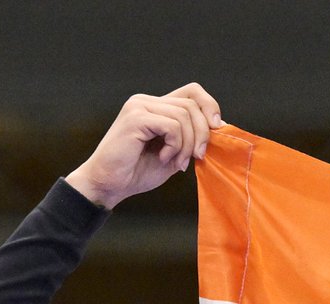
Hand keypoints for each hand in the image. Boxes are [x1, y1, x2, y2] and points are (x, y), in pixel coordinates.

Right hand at [65, 83, 223, 208]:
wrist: (109, 185)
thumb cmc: (137, 172)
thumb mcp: (174, 153)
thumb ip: (191, 138)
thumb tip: (220, 126)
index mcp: (155, 106)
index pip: (192, 92)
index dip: (210, 107)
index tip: (217, 130)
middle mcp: (147, 101)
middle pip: (192, 104)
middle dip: (202, 134)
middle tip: (197, 157)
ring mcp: (139, 106)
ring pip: (184, 116)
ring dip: (187, 144)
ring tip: (177, 162)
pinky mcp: (136, 118)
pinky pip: (172, 126)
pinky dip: (175, 146)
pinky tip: (164, 158)